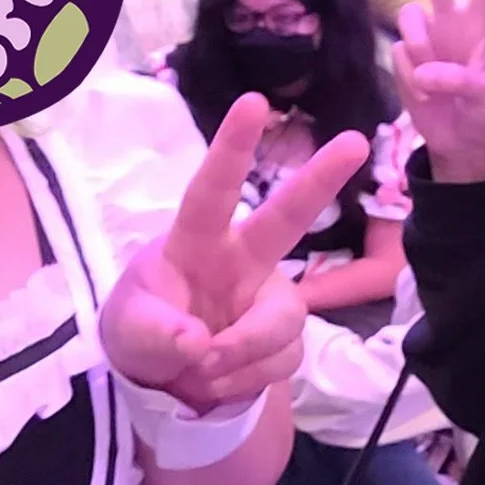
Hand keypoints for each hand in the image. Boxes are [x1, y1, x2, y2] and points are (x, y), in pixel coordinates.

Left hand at [100, 93, 370, 408]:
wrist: (164, 379)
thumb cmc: (143, 328)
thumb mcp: (128, 330)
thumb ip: (155, 333)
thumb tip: (198, 341)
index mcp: (197, 240)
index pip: (212, 190)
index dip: (233, 148)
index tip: (254, 103)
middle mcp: (244, 258)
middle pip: (287, 217)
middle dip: (320, 179)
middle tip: (356, 141)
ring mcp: (270, 298)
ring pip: (283, 320)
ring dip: (240, 354)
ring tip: (198, 372)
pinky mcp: (286, 339)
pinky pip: (282, 360)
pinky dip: (243, 380)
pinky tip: (214, 381)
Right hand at [393, 0, 484, 182]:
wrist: (458, 144)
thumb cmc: (481, 116)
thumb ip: (461, 80)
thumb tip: (424, 69)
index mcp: (478, 26)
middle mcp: (449, 23)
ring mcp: (423, 39)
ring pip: (409, 19)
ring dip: (420, 49)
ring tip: (438, 85)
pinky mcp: (403, 59)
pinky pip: (399, 56)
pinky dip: (410, 78)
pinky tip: (425, 94)